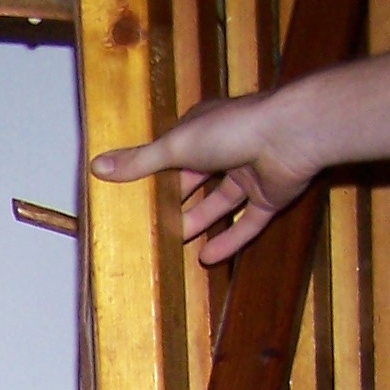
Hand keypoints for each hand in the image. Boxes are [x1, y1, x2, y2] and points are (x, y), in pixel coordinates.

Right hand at [90, 86, 320, 263]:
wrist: (293, 134)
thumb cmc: (232, 130)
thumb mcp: (175, 146)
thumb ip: (140, 161)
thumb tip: (96, 166)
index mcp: (204, 130)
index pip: (175, 152)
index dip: (157, 171)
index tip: (137, 193)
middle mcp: (227, 149)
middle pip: (197, 179)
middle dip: (177, 201)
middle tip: (153, 224)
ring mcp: (251, 172)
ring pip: (222, 202)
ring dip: (200, 222)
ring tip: (176, 243)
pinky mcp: (271, 196)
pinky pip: (249, 221)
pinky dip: (230, 239)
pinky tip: (207, 259)